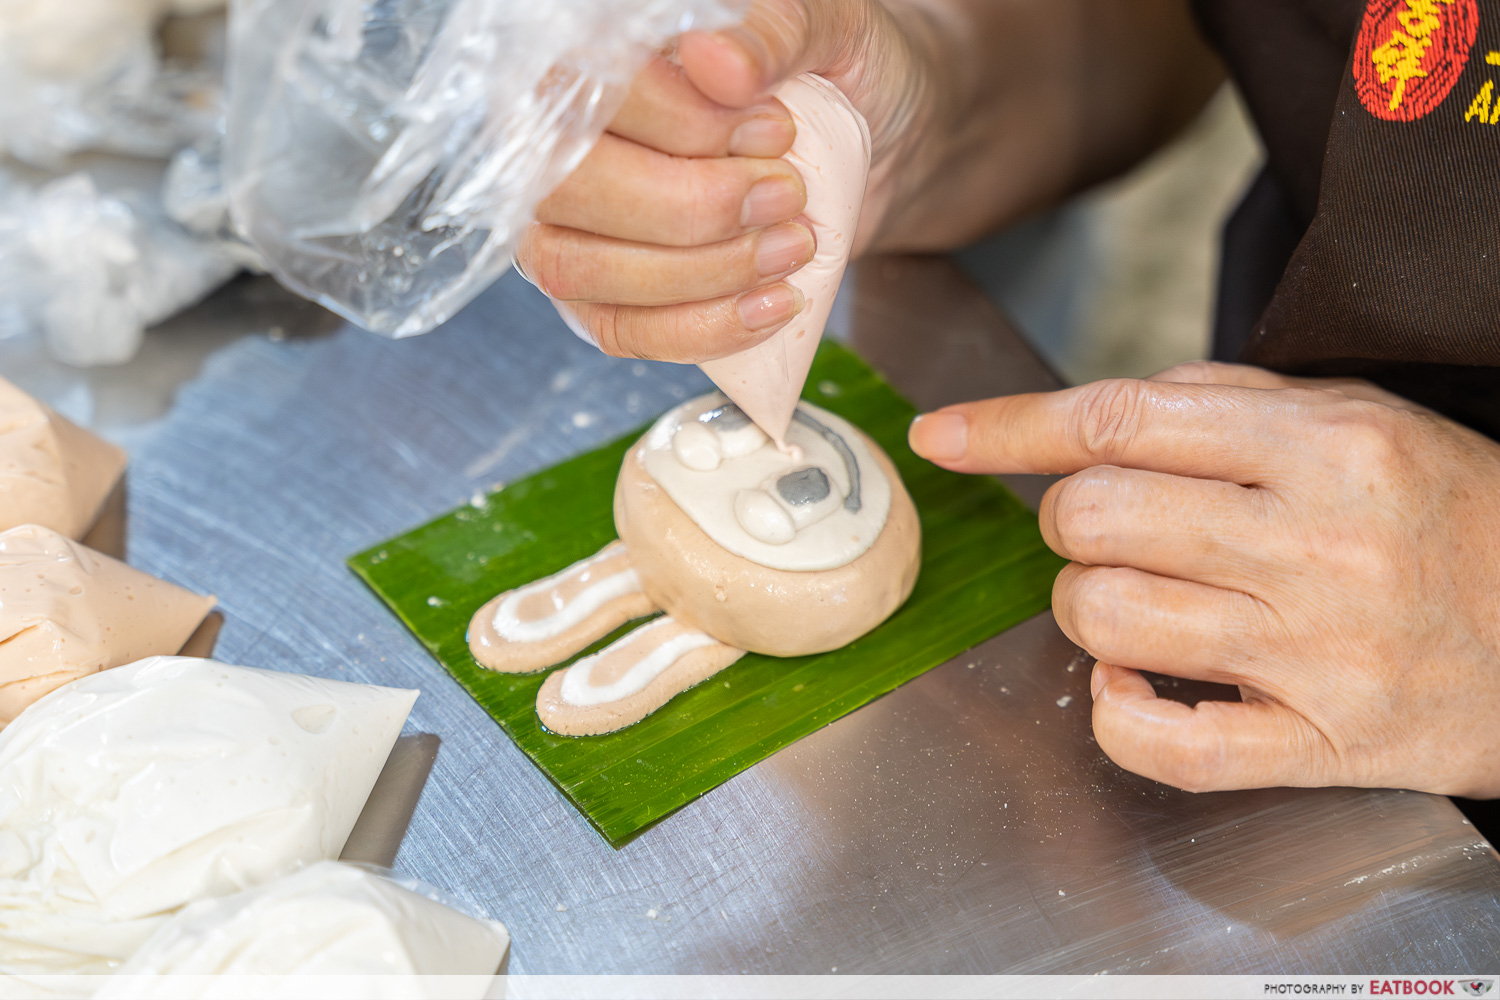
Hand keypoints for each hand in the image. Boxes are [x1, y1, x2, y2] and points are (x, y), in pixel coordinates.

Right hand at [516, 0, 942, 361]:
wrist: (875, 147)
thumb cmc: (835, 77)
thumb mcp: (828, 30)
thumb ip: (774, 31)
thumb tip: (714, 60)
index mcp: (600, 59)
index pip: (591, 95)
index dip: (683, 125)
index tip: (775, 130)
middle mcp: (565, 142)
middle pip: (570, 188)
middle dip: (692, 208)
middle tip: (787, 196)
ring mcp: (571, 225)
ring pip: (582, 268)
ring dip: (701, 273)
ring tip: (794, 247)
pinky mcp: (605, 297)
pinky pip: (622, 331)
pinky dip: (704, 328)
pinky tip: (774, 303)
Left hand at [909, 361, 1499, 797]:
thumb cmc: (1446, 516)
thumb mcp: (1356, 420)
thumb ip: (1222, 405)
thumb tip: (1091, 424)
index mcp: (1322, 445)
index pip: (1115, 422)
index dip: (1007, 427)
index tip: (944, 435)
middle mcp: (1314, 542)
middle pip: (1091, 518)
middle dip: (1069, 524)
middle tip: (1109, 533)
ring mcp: (1313, 651)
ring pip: (1104, 618)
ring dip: (1086, 609)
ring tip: (1136, 602)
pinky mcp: (1316, 743)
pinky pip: (1161, 744)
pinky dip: (1117, 714)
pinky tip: (1136, 684)